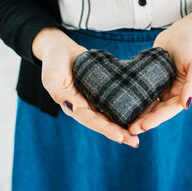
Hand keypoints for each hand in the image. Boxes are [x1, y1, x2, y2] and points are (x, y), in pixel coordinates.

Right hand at [32, 28, 138, 147]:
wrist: (62, 49)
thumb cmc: (53, 63)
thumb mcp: (51, 77)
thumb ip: (58, 93)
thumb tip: (72, 107)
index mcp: (73, 107)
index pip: (91, 121)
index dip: (105, 129)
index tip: (120, 137)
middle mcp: (86, 106)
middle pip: (104, 122)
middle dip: (119, 132)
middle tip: (135, 141)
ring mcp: (95, 98)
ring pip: (112, 113)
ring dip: (125, 123)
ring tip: (141, 131)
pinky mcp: (103, 89)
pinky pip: (115, 99)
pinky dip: (126, 106)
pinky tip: (140, 110)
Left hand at [129, 7, 191, 134]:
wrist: (181, 32)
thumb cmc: (191, 46)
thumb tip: (186, 105)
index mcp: (183, 92)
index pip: (169, 110)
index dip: (157, 119)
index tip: (143, 126)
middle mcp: (170, 92)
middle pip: (156, 111)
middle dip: (144, 121)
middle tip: (130, 130)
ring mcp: (159, 86)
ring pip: (147, 104)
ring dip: (137, 113)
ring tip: (123, 122)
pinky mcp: (149, 79)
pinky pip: (140, 91)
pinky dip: (132, 98)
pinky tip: (121, 103)